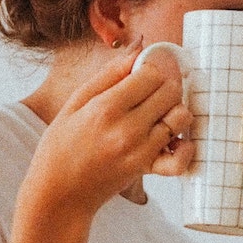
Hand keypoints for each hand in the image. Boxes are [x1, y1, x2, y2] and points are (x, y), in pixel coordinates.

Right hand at [21, 42, 195, 217]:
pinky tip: (173, 141)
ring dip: (175, 111)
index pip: (150, 74)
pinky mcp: (146, 170)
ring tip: (159, 114)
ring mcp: (139, 151)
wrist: (57, 193)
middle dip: (165, 86)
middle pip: (170, 92)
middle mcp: (126, 128)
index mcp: (106, 107)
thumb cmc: (60, 146)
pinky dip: (185, 147)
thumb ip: (107, 75)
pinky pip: (180, 159)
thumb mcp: (74, 103)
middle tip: (151, 93)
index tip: (142, 74)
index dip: (150, 69)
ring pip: (180, 118)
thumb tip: (137, 49)